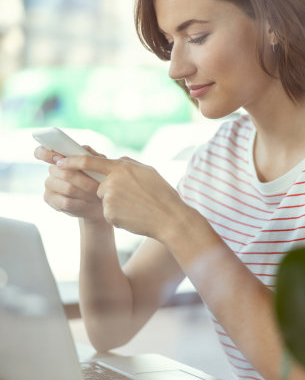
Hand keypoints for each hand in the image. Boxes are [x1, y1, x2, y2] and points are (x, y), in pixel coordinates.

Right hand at [34, 145, 105, 221]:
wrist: (101, 200)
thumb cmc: (98, 178)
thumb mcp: (98, 164)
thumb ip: (90, 155)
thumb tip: (82, 149)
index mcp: (61, 158)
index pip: (42, 151)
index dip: (46, 153)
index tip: (59, 158)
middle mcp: (53, 170)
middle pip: (65, 174)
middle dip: (85, 181)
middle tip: (99, 185)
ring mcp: (50, 184)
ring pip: (68, 188)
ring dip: (86, 192)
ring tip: (97, 194)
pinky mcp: (50, 199)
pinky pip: (66, 202)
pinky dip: (81, 203)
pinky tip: (88, 202)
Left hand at [55, 155, 185, 238]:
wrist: (169, 218)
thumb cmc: (163, 195)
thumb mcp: (148, 172)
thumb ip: (129, 165)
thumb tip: (116, 161)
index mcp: (122, 168)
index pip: (89, 162)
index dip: (72, 162)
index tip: (61, 162)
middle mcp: (112, 182)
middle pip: (100, 186)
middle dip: (111, 192)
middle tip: (133, 198)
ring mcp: (109, 199)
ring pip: (105, 201)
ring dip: (116, 205)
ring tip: (136, 207)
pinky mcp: (109, 214)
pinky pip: (109, 213)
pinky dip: (119, 216)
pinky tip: (134, 216)